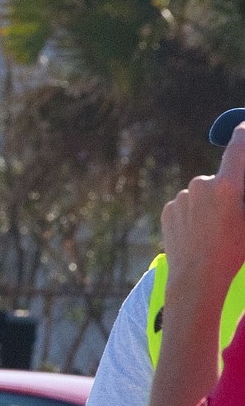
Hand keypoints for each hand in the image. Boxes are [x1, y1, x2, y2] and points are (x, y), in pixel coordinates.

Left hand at [161, 122, 244, 298]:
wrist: (196, 279)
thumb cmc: (233, 252)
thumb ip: (243, 193)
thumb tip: (238, 184)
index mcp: (228, 186)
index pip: (239, 146)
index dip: (244, 133)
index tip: (244, 126)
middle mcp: (201, 185)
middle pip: (221, 178)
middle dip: (228, 189)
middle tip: (232, 215)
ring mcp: (181, 197)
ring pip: (202, 194)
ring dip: (209, 205)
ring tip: (213, 232)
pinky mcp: (168, 209)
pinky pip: (186, 205)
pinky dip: (193, 214)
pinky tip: (197, 234)